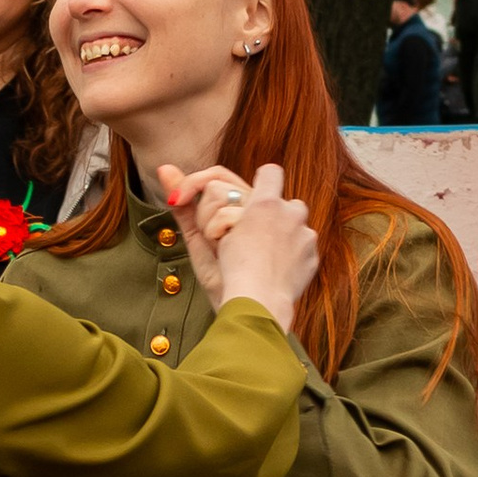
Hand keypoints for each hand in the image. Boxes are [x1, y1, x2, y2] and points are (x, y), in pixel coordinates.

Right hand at [156, 160, 319, 334]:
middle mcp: (291, 213)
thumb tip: (164, 168)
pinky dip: (290, 255)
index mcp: (264, 203)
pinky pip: (302, 246)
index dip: (262, 183)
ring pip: (293, 223)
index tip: (249, 204)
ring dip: (279, 234)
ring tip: (261, 256)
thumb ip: (187, 204)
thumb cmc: (229, 274)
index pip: (271, 172)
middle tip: (246, 239)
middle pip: (282, 200)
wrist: (258, 307)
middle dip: (265, 216)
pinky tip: (275, 270)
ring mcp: (306, 235)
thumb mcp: (202, 238)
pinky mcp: (312, 256)